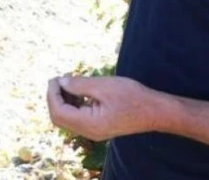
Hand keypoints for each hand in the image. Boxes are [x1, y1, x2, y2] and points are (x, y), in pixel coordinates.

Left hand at [46, 75, 168, 141]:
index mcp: (89, 124)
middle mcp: (88, 132)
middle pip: (60, 117)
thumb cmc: (132, 97)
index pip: (58, 112)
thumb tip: (60, 82)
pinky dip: (74, 103)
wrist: (155, 111)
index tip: (56, 77)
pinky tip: (79, 89)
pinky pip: (78, 117)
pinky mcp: (99, 126)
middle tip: (59, 79)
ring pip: (68, 117)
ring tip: (69, 80)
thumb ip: (79, 85)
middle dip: (55, 97)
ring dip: (64, 99)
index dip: (52, 94)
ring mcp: (94, 131)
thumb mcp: (103, 86)